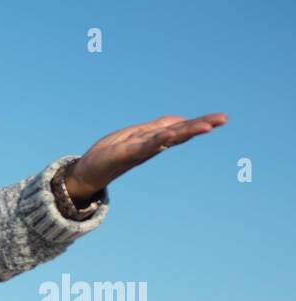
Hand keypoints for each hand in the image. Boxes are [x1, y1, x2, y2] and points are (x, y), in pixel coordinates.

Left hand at [65, 112, 227, 203]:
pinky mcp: (124, 153)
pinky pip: (144, 145)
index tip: (220, 119)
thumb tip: (179, 121)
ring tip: (205, 126)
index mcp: (153, 139)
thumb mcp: (135, 135)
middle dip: (200, 126)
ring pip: (166, 138)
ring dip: (185, 131)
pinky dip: (158, 140)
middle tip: (222, 119)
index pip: (179, 128)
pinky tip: (170, 134)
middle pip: (178, 133)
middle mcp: (150, 145)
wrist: (85, 173)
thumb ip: (156, 128)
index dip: (198, 123)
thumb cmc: (109, 153)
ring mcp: (138, 149)